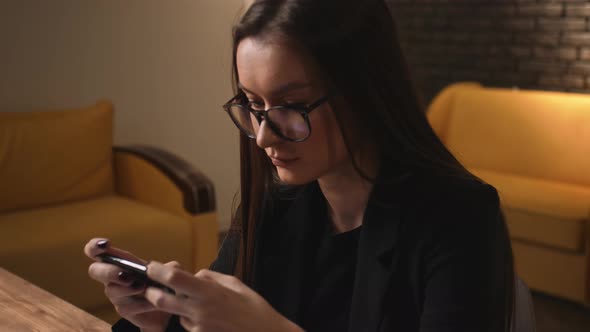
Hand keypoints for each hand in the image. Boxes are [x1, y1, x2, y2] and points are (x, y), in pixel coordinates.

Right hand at [84, 238, 172, 331]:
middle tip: (127, 275)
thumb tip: (169, 268)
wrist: (166, 309)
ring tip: (144, 288)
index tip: (106, 244)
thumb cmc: (162, 284)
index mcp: (121, 261)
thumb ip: (169, 268)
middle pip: (94, 270)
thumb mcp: (168, 272)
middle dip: (109, 271)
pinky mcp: (123, 309)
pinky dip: (140, 304)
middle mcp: (113, 277)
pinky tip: (151, 303)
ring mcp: (116, 294)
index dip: (94, 246)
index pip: (97, 251)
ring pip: (111, 290)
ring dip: (128, 289)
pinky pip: (125, 306)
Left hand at [143, 262, 302, 331]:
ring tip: (201, 305)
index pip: (174, 279)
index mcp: (208, 292)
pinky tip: (211, 318)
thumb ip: (210, 278)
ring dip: (179, 308)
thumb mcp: (235, 283)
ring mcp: (198, 327)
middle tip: (152, 288)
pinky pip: (189, 326)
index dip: (158, 271)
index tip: (151, 266)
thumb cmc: (254, 307)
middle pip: (162, 301)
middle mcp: (199, 310)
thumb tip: (195, 275)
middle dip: (152, 293)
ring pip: (177, 314)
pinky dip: (192, 319)